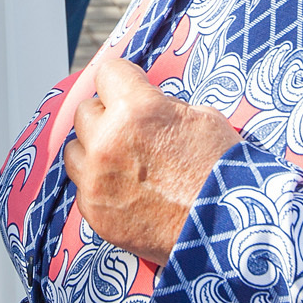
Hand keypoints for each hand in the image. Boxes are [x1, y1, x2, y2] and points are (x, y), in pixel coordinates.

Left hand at [62, 53, 239, 262]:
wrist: (228, 230)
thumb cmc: (223, 173)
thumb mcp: (203, 118)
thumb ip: (163, 106)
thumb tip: (146, 103)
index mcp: (136, 110)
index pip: (107, 73)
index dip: (124, 80)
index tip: (130, 88)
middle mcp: (108, 142)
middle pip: (85, 111)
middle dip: (108, 115)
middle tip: (131, 129)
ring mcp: (96, 180)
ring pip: (74, 149)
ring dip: (94, 150)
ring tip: (121, 160)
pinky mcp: (95, 213)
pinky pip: (82, 186)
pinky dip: (98, 185)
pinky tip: (125, 190)